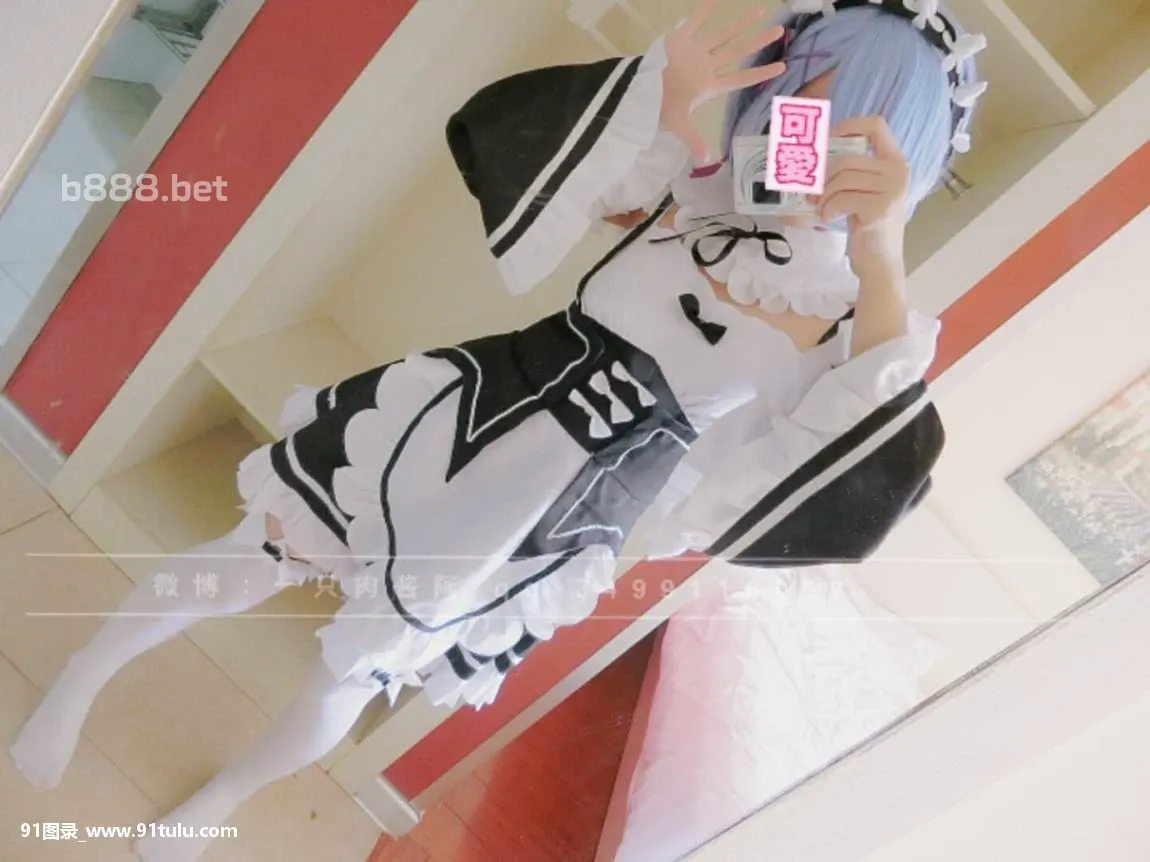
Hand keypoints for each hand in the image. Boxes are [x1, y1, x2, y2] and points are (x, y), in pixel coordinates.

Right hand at [661, 0, 785, 164]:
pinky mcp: (678, 40)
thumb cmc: (657, 107)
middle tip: (779, 31)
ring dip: (740, 23)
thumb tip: (705, 160)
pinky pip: (694, 22)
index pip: (740, 78)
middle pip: (737, 52)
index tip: (782, 67)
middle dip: (757, 42)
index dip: (760, 73)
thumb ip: (693, 138)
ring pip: (722, 34)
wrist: (636, 92)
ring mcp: (694, 52)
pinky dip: (704, 10)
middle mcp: (706, 66)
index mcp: (709, 85)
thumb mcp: (678, 123)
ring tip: (760, 10)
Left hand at [816, 116, 909, 281]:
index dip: (847, 127)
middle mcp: (898, 171)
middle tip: (810, 193)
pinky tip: (826, 218)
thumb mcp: (861, 192)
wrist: (880, 262)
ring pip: (842, 178)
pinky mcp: (881, 209)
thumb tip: (808, 158)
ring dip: (822, 195)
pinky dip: (827, 208)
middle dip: (821, 176)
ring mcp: (892, 189)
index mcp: (895, 161)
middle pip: (847, 158)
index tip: (826, 142)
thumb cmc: (867, 226)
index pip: (875, 125)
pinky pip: (842, 198)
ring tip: (819, 208)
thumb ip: (848, 173)